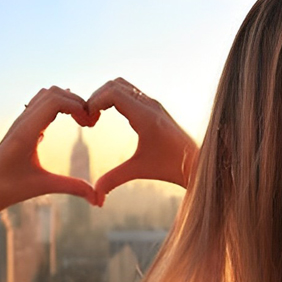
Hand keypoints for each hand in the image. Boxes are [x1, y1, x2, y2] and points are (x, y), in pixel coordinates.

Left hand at [0, 86, 96, 237]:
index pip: (55, 101)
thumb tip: (98, 200)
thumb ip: (72, 188)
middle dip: (76, 102)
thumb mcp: (42, 187)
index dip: (77, 106)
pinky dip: (58, 105)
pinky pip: (41, 104)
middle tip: (90, 123)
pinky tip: (69, 122)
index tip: (90, 124)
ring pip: (46, 94)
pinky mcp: (21, 126)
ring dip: (67, 101)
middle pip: (53, 92)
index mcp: (26, 132)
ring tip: (82, 121)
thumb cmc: (7, 190)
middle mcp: (22, 122)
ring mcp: (20, 122)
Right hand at [87, 78, 197, 205]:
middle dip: (96, 98)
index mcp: (145, 116)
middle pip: (114, 84)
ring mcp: (153, 104)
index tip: (86, 120)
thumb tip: (94, 197)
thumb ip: (114, 180)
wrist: (196, 164)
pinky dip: (114, 99)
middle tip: (87, 119)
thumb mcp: (139, 170)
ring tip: (95, 118)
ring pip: (122, 86)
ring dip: (104, 97)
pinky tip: (107, 118)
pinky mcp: (154, 108)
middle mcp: (149, 105)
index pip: (113, 92)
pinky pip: (129, 93)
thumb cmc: (171, 167)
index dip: (94, 101)